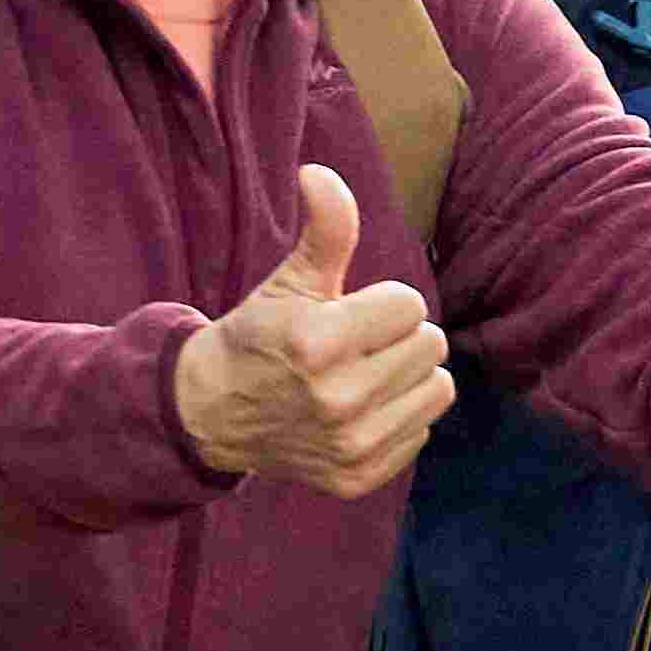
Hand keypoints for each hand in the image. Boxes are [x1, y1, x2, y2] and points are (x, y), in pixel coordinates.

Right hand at [177, 165, 454, 500]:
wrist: (213, 414)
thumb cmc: (260, 336)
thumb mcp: (290, 280)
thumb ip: (325, 229)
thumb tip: (320, 173)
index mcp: (317, 344)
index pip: (411, 305)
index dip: (382, 303)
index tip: (345, 315)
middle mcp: (337, 400)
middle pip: (431, 345)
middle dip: (397, 337)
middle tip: (354, 346)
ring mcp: (350, 446)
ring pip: (438, 388)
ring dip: (408, 376)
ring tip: (362, 375)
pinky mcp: (359, 477)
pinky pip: (423, 430)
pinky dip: (399, 416)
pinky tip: (358, 412)